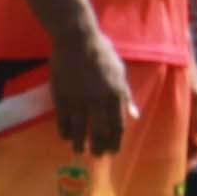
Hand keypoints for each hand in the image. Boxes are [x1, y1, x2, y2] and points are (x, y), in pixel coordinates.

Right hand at [50, 30, 133, 155]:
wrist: (76, 39)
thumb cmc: (101, 52)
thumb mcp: (120, 72)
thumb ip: (126, 96)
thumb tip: (135, 115)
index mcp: (115, 95)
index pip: (118, 126)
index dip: (116, 142)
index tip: (113, 152)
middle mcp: (98, 101)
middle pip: (99, 132)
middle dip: (99, 147)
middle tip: (96, 156)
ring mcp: (79, 99)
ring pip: (80, 129)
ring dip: (80, 144)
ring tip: (79, 151)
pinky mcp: (62, 96)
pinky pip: (63, 120)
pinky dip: (65, 131)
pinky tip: (66, 137)